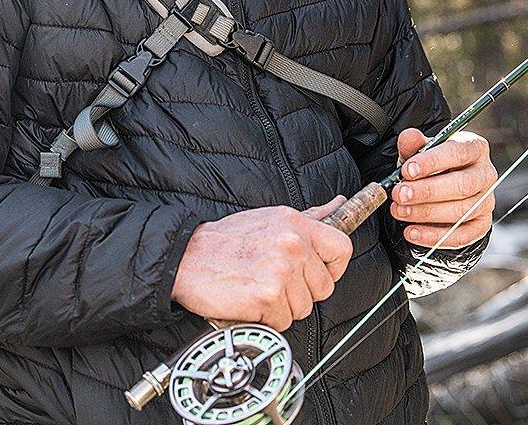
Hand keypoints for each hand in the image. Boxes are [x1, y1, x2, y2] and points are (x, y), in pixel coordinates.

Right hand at [172, 198, 351, 330]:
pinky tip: (249, 301)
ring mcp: (280, 272)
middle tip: (273, 282)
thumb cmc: (224, 241)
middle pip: (324, 287)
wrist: (185, 258)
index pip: (342, 249)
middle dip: (302, 292)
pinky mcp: (266, 297)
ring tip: (258, 289)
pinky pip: (283, 322)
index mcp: (295, 224)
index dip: (333, 268)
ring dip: (282, 307)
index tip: (317, 273)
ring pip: (303, 308)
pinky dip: (266, 319)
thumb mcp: (269, 218)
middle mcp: (292, 245)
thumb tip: (339, 204)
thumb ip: (309, 217)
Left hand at [391, 128, 496, 248]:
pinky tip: (412, 232)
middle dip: (427, 191)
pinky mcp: (482, 224)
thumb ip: (413, 145)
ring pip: (462, 211)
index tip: (407, 170)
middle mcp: (485, 174)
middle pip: (463, 185)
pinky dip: (435, 236)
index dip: (432, 162)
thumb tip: (408, 136)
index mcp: (474, 148)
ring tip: (399, 211)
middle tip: (400, 194)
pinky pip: (462, 235)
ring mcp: (486, 200)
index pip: (458, 152)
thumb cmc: (430, 166)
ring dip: (426, 213)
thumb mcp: (419, 153)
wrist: (439, 187)